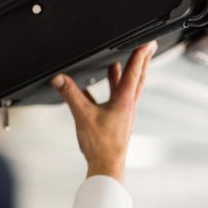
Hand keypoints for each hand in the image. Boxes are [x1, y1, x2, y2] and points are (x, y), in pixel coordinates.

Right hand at [52, 42, 156, 181]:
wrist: (107, 166)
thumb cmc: (101, 145)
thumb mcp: (83, 115)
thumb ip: (71, 95)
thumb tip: (60, 79)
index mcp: (124, 101)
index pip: (134, 72)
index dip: (140, 55)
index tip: (147, 41)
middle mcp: (127, 105)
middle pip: (137, 77)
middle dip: (141, 61)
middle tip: (146, 47)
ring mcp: (123, 113)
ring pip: (127, 87)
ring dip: (125, 73)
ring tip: (120, 62)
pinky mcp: (116, 120)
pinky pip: (114, 98)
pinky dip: (108, 90)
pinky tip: (95, 89)